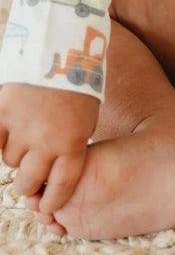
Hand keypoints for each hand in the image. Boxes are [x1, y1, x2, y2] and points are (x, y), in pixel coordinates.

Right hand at [0, 83, 99, 214]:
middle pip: (30, 181)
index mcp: (73, 142)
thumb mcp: (86, 119)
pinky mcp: (2, 112)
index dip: (53, 200)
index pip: (61, 186)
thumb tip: (55, 174)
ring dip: (17, 154)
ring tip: (26, 137)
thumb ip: (72, 147)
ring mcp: (21, 127)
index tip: (48, 205)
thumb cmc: (78, 86)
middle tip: (30, 178)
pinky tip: (5, 133)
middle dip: (30, 183)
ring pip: (11, 160)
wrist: (62, 49)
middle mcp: (46, 141)